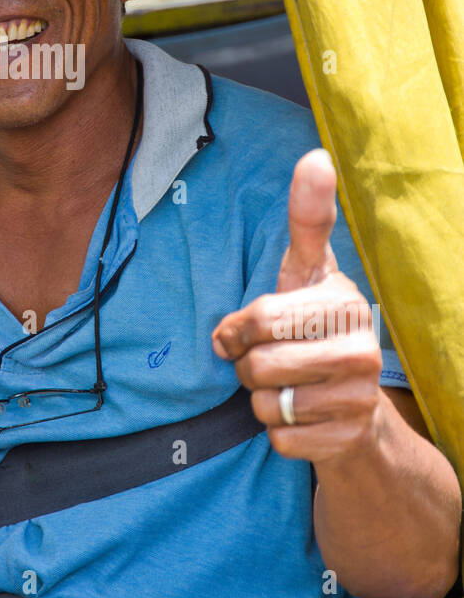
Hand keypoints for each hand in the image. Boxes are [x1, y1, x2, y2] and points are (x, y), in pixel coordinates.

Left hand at [211, 149, 383, 465]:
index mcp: (344, 302)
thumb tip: (316, 156)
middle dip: (247, 368)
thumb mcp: (307, 274)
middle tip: (264, 363)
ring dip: (261, 401)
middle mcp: (361, 348)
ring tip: (286, 388)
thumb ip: (307, 219)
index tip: (236, 332)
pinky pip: (278, 438)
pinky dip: (277, 433)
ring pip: (265, 403)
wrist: (356, 413)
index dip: (236, 330)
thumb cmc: (315, 331)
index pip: (260, 317)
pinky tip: (301, 419)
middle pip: (257, 364)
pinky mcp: (348, 441)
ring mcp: (359, 398)